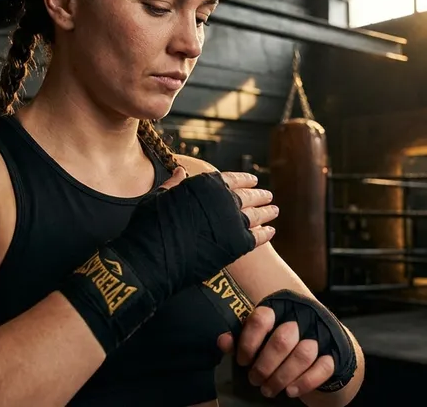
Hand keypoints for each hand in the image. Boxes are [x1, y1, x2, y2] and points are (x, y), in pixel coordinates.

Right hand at [160, 168, 278, 246]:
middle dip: (260, 195)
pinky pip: (257, 236)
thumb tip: (180, 171)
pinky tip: (270, 232)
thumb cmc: (152, 225)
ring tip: (274, 210)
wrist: (155, 256)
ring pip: (256, 214)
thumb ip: (174, 184)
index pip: (232, 179)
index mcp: (207, 185)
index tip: (253, 180)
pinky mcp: (237, 244)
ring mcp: (233, 221)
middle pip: (248, 196)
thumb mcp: (160, 197)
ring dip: (267, 212)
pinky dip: (265, 233)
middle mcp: (224, 200)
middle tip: (269, 195)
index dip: (244, 179)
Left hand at [217, 307, 335, 398]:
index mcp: (280, 308)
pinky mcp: (334, 353)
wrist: (320, 348)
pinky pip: (323, 368)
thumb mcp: (261, 338)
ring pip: (303, 354)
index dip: (249, 342)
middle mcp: (302, 317)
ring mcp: (321, 334)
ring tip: (269, 390)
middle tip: (255, 380)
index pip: (262, 318)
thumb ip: (242, 339)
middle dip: (264, 366)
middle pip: (282, 339)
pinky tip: (290, 391)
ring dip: (282, 377)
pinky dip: (305, 382)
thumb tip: (222, 341)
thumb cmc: (282, 343)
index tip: (242, 361)